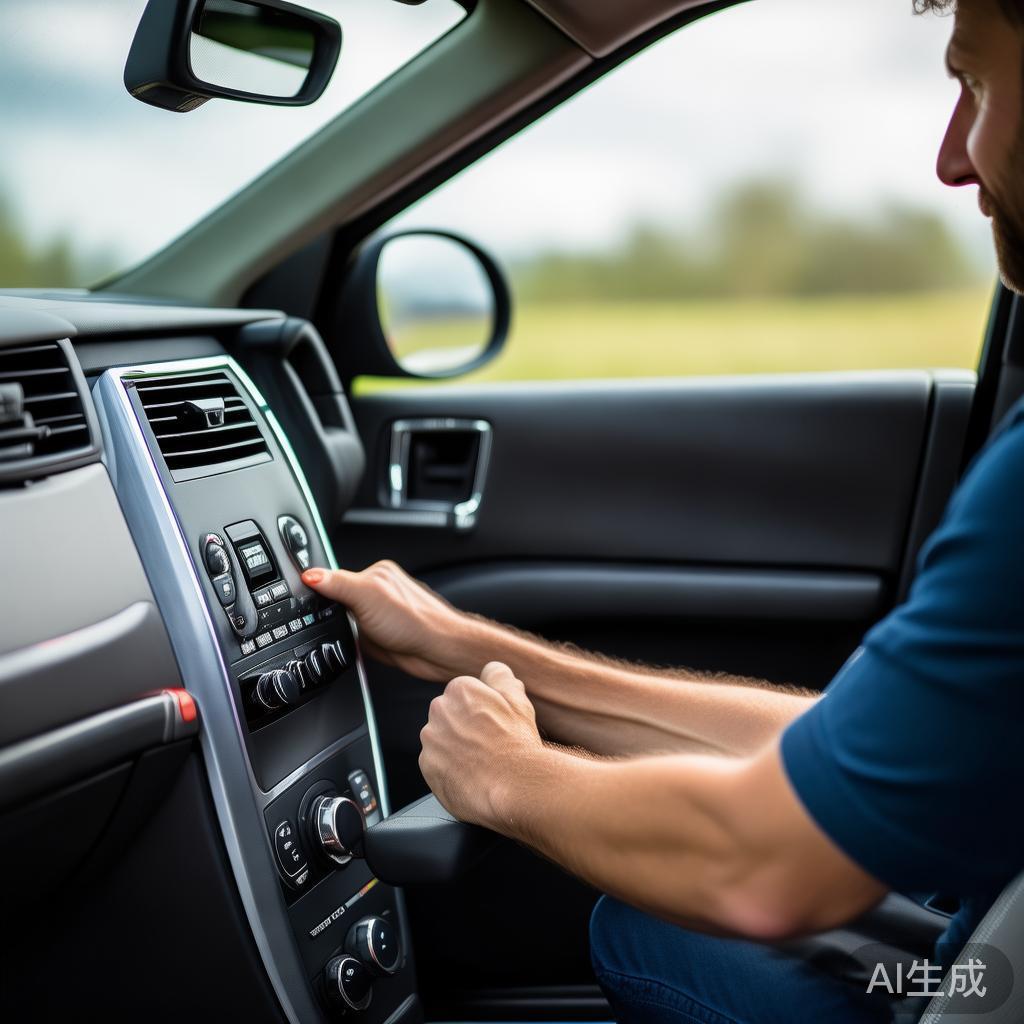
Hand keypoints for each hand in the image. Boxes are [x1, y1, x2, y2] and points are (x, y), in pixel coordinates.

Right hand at [301, 560, 471, 681]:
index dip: (320, 587)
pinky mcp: (378, 636)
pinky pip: (352, 639)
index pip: (335, 575)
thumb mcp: (367, 595)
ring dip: (342, 630)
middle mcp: (378, 591)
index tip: (305, 598)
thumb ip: (337, 584)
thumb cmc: (414, 621)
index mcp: (376, 573)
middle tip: (336, 620)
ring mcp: (378, 615)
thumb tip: (310, 575)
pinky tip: (358, 645)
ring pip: (344, 621)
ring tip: (355, 633)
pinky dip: (349, 644)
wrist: (436, 652)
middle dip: (332, 612)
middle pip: (337, 599)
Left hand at [419, 661, 544, 828]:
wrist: (514, 786)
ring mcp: (431, 739)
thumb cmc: (517, 745)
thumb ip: (500, 677)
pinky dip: (449, 770)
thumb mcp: (518, 701)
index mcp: (460, 689)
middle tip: (488, 745)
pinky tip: (470, 776)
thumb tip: (491, 670)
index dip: (481, 713)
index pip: (464, 696)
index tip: (491, 727)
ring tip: (480, 763)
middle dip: (464, 728)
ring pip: (442, 740)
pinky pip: (436, 764)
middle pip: (449, 716)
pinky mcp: (427, 766)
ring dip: (455, 749)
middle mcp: (439, 710)